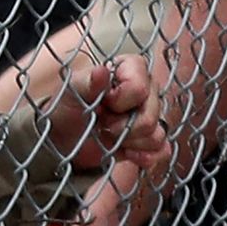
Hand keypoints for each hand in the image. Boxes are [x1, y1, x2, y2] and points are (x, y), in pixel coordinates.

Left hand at [48, 56, 169, 171]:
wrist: (63, 136)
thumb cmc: (67, 107)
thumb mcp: (71, 92)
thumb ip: (87, 81)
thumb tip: (102, 71)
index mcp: (130, 69)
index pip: (140, 88)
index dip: (121, 102)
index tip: (103, 105)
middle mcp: (147, 89)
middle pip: (151, 116)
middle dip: (123, 127)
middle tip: (104, 124)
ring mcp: (151, 114)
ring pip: (157, 135)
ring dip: (130, 142)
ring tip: (111, 136)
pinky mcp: (151, 139)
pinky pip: (162, 151)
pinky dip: (143, 156)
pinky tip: (127, 153)